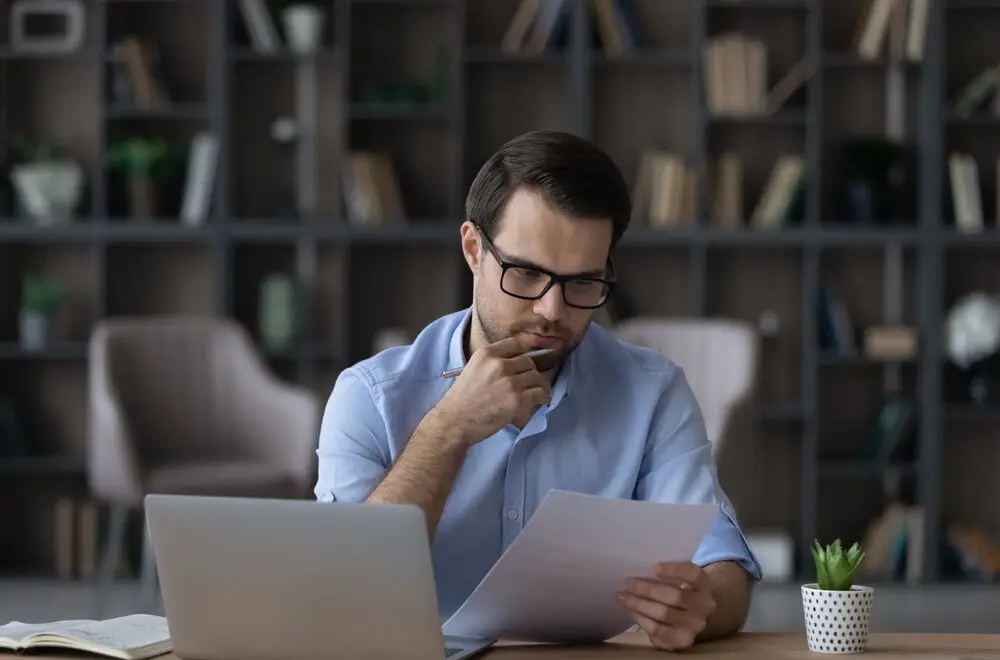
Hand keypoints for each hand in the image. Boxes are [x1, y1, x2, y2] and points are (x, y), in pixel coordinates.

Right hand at [434, 336, 550, 443]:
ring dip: (539, 385)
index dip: (524, 353)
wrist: (455, 421)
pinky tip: (539, 401)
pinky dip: (542, 397)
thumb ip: (492, 362)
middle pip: (529, 361)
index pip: (516, 343)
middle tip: (529, 383)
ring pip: (537, 377)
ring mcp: (509, 382)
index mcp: (486, 353)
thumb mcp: (473, 368)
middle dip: (530, 373)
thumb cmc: (462, 398)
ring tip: (536, 393)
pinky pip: (540, 393)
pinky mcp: (517, 399)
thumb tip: (516, 362)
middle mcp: (499, 364)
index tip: (526, 362)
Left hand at [618, 562, 716, 650]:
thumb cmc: (681, 591)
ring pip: (664, 614)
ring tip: (623, 597)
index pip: (693, 575)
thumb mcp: (681, 579)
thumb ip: (667, 574)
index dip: (674, 570)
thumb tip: (638, 569)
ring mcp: (694, 626)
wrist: (693, 616)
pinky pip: (658, 630)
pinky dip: (642, 619)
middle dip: (647, 589)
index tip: (654, 567)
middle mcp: (704, 607)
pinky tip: (631, 611)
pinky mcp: (682, 641)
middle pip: (675, 596)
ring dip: (639, 604)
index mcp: (704, 585)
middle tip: (627, 583)